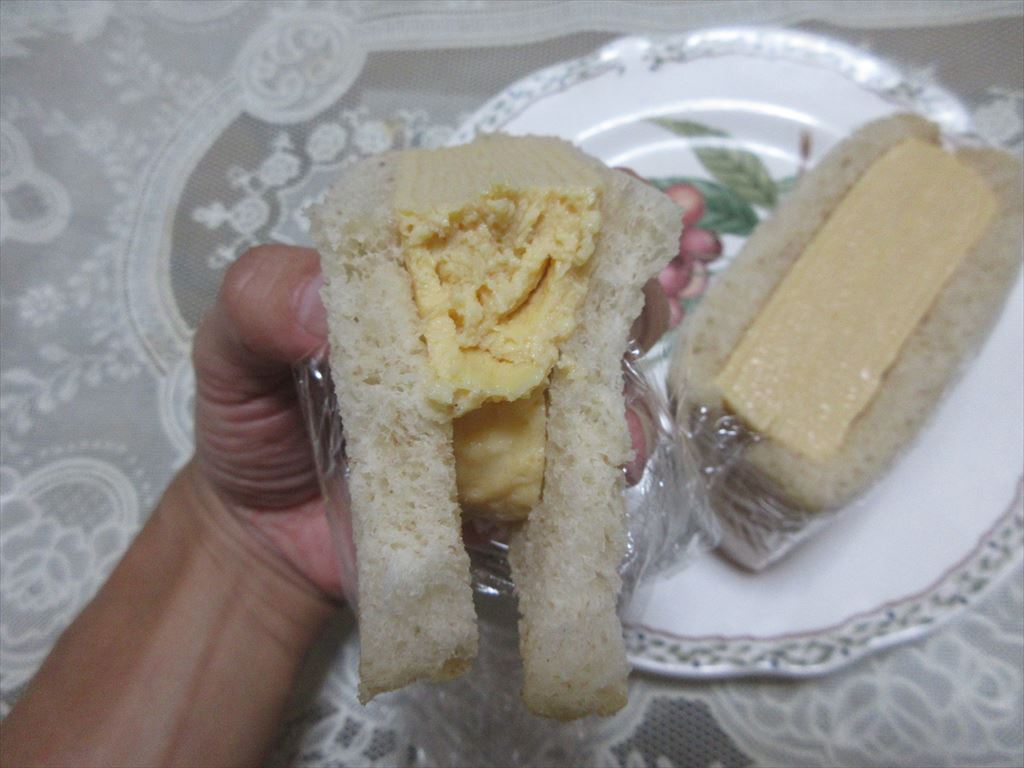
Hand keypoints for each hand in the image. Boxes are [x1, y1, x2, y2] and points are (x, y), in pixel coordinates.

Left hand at [190, 240, 671, 599]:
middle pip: (571, 289)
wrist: (266, 543)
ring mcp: (506, 403)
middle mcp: (477, 330)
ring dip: (627, 371)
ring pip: (592, 371)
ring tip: (621, 394)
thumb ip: (262, 301)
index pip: (501, 219)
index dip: (566, 204)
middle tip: (648, 295)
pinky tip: (611, 455)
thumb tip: (333, 306)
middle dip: (625, 282)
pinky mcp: (519, 473)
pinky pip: (579, 456)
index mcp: (421, 276)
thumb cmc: (252, 424)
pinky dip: (608, 450)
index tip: (618, 205)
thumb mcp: (232, 347)